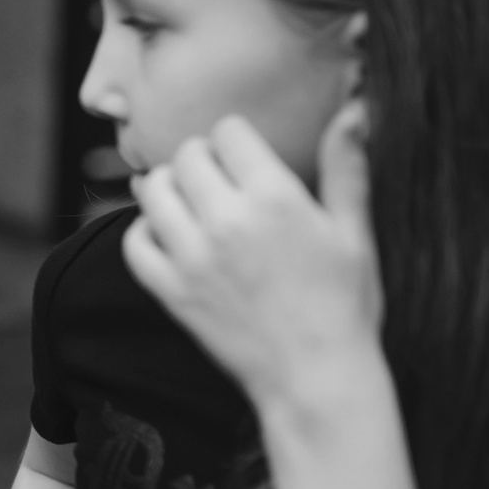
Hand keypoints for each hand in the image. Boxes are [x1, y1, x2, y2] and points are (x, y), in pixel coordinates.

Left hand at [123, 104, 381, 405]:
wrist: (315, 379)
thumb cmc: (344, 306)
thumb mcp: (354, 233)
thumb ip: (346, 168)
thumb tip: (354, 109)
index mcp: (276, 198)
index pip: (228, 132)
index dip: (237, 140)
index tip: (246, 158)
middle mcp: (227, 221)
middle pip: (186, 156)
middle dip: (203, 160)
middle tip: (220, 180)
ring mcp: (192, 257)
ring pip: (152, 190)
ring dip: (170, 188)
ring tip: (194, 202)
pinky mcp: (169, 291)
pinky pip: (134, 241)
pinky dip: (146, 232)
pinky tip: (171, 237)